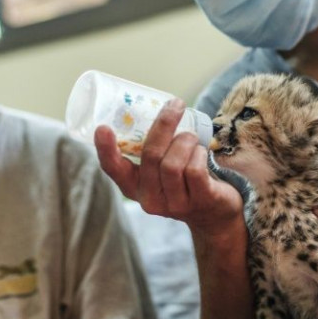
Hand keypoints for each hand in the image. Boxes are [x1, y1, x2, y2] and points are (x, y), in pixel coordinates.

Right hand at [94, 98, 244, 233]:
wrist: (215, 214)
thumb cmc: (183, 180)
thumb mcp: (161, 170)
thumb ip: (153, 148)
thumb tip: (156, 105)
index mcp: (134, 187)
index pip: (113, 169)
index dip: (106, 149)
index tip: (103, 127)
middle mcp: (150, 200)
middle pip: (151, 156)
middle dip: (164, 125)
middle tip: (176, 104)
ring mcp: (175, 204)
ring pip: (173, 164)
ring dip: (185, 140)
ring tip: (190, 136)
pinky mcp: (200, 201)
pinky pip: (195, 170)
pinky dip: (199, 153)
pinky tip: (201, 152)